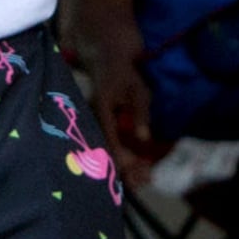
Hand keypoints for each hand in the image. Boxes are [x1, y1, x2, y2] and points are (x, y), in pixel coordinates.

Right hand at [95, 55, 164, 179]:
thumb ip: (140, 113)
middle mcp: (95, 121)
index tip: (134, 170)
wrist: (111, 58)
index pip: (109, 140)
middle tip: (143, 180)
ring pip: (109, 150)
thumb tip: (143, 137)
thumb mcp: (138, 90)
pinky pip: (112, 145)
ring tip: (143, 179)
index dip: (121, 157)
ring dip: (125, 165)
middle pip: (106, 151)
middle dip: (124, 168)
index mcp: (101, 111)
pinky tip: (139, 166)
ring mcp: (97, 125)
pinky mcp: (103, 127)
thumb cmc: (126, 73)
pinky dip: (124, 156)